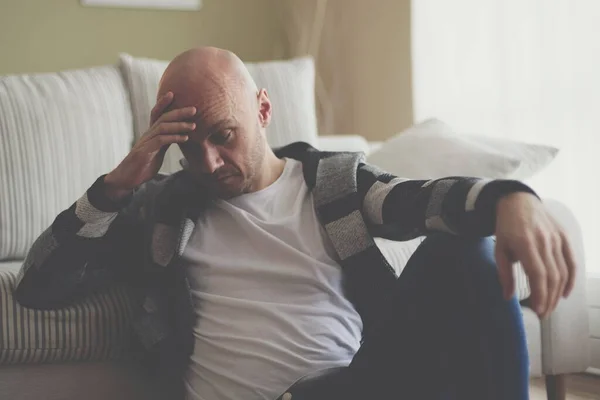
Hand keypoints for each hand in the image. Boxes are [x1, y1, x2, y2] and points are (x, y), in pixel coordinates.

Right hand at [104, 92, 195, 199]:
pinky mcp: (144, 152)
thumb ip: (166, 143)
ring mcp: (145, 143)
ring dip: (179, 125)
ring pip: (162, 127)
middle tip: (194, 108)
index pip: (156, 114)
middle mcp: (147, 135)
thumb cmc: (143, 166)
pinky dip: (173, 138)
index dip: (163, 103)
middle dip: (178, 112)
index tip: (174, 94)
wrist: (126, 179)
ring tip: (193, 125)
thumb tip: (180, 136)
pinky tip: (184, 138)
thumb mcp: (157, 152)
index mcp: (150, 134)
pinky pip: (160, 141)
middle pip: (163, 117)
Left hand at [494, 192, 576, 318]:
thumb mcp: (499, 249)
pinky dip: (571, 279)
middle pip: (552, 277)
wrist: (519, 201)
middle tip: (543, 314)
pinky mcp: (564, 237)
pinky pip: (571, 261)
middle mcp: (545, 242)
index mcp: (526, 244)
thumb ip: (504, 273)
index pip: (538, 274)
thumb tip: (508, 297)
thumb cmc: (506, 227)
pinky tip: (565, 293)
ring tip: (550, 307)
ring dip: (558, 293)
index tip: (538, 311)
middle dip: (549, 299)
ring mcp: (557, 239)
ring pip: (563, 272)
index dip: (541, 295)